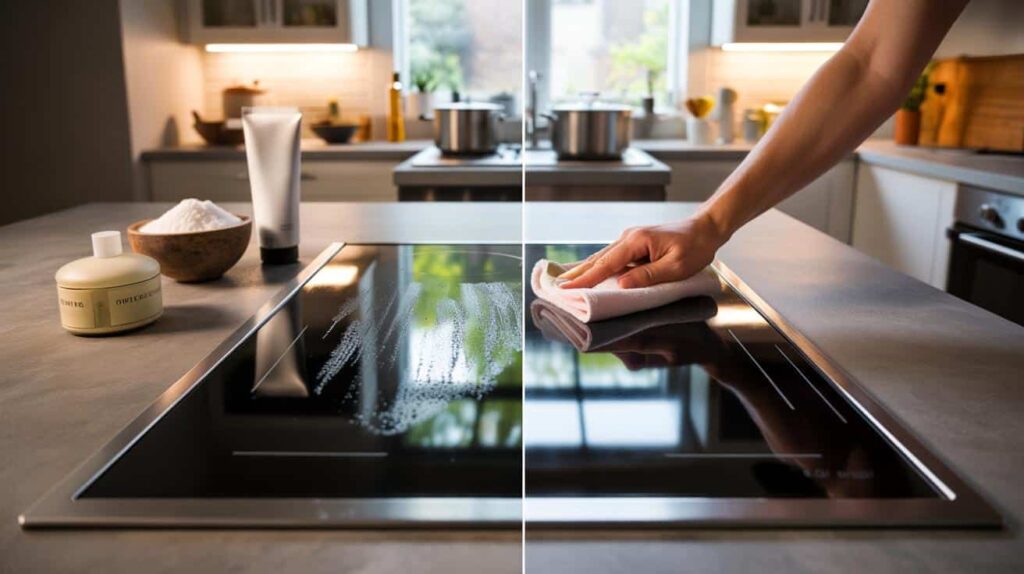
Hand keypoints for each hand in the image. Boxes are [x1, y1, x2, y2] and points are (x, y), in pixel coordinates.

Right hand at [558, 212, 728, 288]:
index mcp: (636, 241)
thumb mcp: (675, 267)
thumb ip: (648, 276)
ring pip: (604, 257)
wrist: (705, 229)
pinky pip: (613, 257)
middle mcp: (629, 237)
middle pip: (599, 259)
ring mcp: (630, 239)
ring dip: (587, 270)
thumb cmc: (695, 248)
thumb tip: (622, 285)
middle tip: (559, 287)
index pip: (606, 264)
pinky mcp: (635, 243)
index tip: (569, 289)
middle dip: (579, 274)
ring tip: (569, 283)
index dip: (587, 279)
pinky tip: (592, 274)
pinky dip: (599, 266)